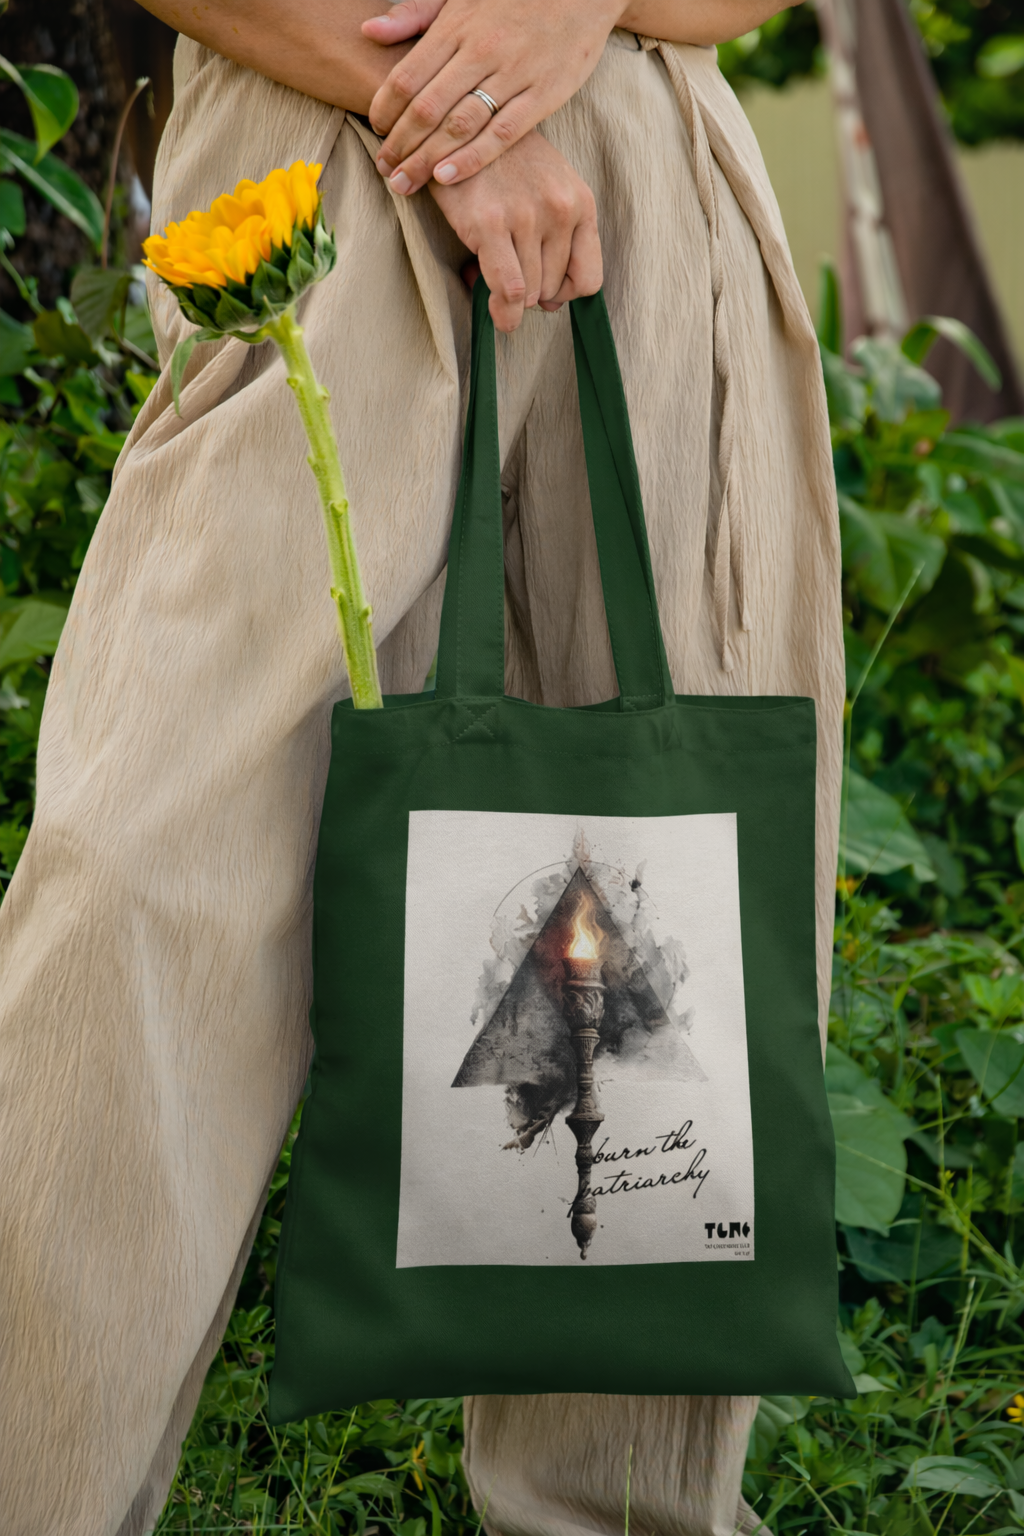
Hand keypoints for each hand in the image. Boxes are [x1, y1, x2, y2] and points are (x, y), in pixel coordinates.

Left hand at [362, 0, 624, 195]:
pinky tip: (446, 178)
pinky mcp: (544, 95)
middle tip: (384, 169)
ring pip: (459, 126)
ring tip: (405, 183)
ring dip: (426, 159)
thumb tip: (369, 32)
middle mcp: (482, 51)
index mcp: (457, 25)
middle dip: (400, 144)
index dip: (385, 109)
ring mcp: (514, 74)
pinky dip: (472, 158)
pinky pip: (502, 134)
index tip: (376, 130)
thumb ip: (416, 14)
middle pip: (428, 108)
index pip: (407, 76)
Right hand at [427, 130, 601, 332]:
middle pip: (553, 290)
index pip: (589, 280)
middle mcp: (560, 209)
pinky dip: (503, 313)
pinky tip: (495, 311)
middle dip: (530, 290)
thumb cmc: (505, 164)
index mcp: (580, 201)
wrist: (461, 125)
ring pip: (530, 294)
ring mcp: (526, 216)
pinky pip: (508, 290)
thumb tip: (551, 306)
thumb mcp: (548, 189)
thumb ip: (559, 241)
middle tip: (507, 270)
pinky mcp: (490, 223)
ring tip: (491, 268)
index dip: (564, 294)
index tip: (544, 287)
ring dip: (510, 296)